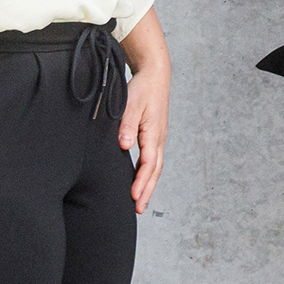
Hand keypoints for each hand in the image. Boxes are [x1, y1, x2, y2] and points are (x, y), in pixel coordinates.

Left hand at [117, 15, 171, 215]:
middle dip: (147, 191)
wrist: (156, 74)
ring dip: (148, 184)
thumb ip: (127, 125)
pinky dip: (147, 173)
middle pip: (155, 171)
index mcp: (153, 133)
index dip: (140, 181)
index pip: (148, 164)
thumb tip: (125, 145)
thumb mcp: (132, 104)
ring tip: (140, 201)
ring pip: (155, 167)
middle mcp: (158, 138)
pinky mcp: (154, 135)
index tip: (133, 197)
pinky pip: (152, 160)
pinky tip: (140, 179)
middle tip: (139, 209)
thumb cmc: (143, 88)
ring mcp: (157, 138)